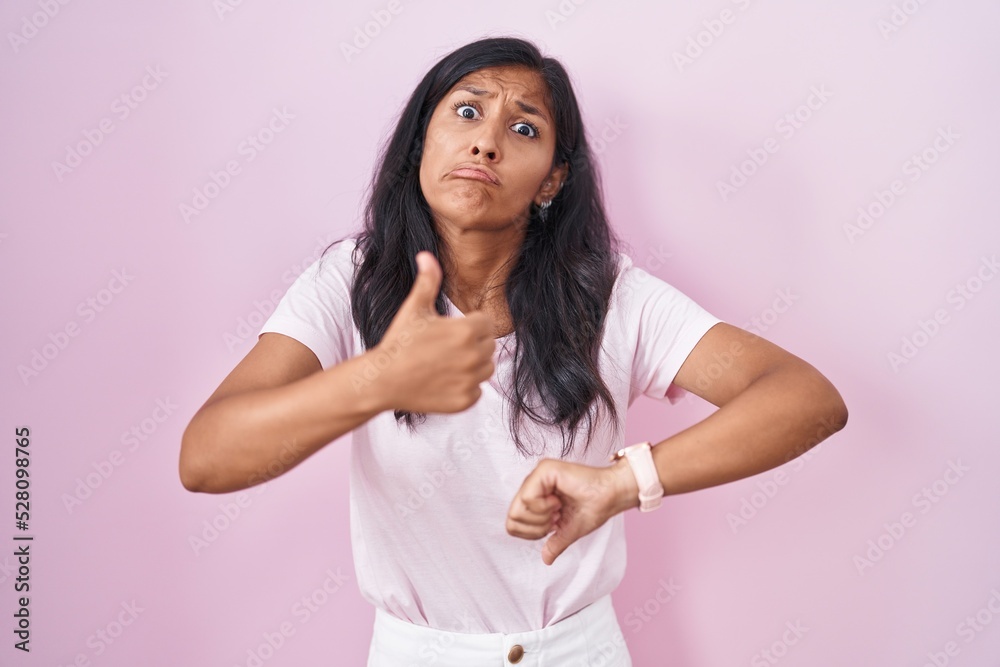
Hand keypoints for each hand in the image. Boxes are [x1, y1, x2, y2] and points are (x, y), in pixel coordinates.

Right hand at [370, 251, 495, 413]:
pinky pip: (477, 391)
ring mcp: (470, 381)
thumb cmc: (398, 342)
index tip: (451, 329)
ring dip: (472, 365)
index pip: (486, 323)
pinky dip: (465, 387)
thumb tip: (426, 255)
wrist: (382, 380)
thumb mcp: (414, 308)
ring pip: (486, 369)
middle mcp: (474, 357)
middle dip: (472, 344)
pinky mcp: (465, 401)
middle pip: (488, 345)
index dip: (470, 323)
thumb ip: (428, 281)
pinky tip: (443, 381)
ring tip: (446, 363)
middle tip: (445, 347)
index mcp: (467, 331)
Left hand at [506, 458, 637, 565]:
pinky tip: (558, 501)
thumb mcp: (569, 531)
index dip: (531, 533)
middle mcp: (533, 484)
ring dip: (541, 517)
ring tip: (558, 508)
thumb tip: (546, 559)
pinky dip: (543, 507)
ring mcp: (537, 475)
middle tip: (556, 518)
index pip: (513, 522)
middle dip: (536, 527)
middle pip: (512, 517)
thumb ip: (555, 542)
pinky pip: (527, 498)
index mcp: (537, 496)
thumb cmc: (595, 507)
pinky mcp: (544, 470)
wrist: (612, 496)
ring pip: (517, 509)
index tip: (553, 526)